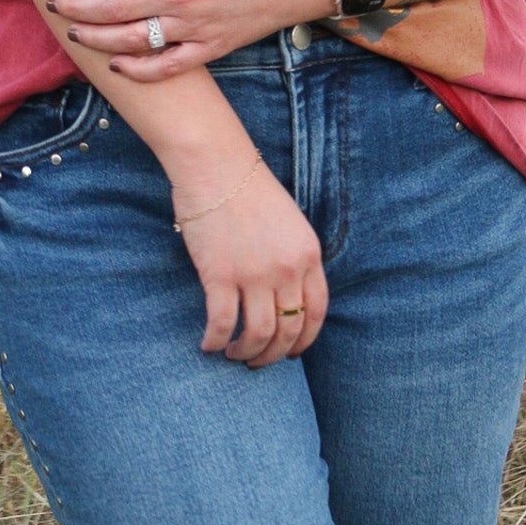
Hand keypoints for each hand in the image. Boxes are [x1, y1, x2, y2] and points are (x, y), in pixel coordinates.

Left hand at [43, 0, 336, 79]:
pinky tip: (116, 65)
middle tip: (51, 1)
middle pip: (112, 5)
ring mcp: (193, 26)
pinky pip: (166, 66)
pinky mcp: (210, 48)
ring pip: (131, 39)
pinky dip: (139, 70)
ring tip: (75, 31)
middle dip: (76, 4)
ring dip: (96, 37)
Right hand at [171, 147, 328, 366]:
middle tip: (256, 360)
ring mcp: (254, 274)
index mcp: (308, 254)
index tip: (291, 353)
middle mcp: (287, 268)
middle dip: (273, 354)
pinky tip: (208, 345)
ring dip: (245, 353)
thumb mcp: (289, 222)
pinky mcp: (221, 275)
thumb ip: (294, 256)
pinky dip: (215, 341)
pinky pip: (222, 324)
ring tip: (233, 355)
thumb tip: (286, 295)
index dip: (304, 340)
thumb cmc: (248, 188)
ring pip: (258, 334)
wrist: (215, 164)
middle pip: (288, 329)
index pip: (316, 312)